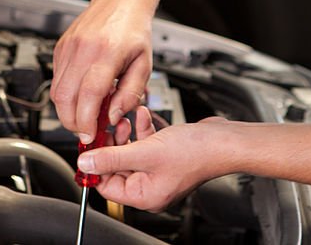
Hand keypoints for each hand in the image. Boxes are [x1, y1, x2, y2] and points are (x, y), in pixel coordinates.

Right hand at [51, 0, 154, 142]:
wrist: (121, 0)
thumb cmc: (134, 30)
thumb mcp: (145, 63)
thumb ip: (130, 93)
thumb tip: (113, 117)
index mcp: (108, 52)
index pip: (90, 94)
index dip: (87, 121)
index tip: (90, 135)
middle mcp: (84, 49)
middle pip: (65, 98)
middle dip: (73, 122)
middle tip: (87, 130)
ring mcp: (68, 47)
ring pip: (56, 92)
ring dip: (68, 111)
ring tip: (87, 113)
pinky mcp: (60, 48)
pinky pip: (56, 80)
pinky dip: (66, 95)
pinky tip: (82, 94)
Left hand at [80, 112, 231, 211]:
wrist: (224, 140)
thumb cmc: (196, 152)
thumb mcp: (146, 152)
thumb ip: (113, 157)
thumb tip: (87, 163)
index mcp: (144, 195)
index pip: (107, 185)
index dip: (97, 165)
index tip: (90, 146)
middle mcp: (151, 186)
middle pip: (119, 166)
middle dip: (114, 144)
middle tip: (109, 127)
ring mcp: (160, 171)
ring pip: (132, 152)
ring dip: (128, 133)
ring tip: (127, 118)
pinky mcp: (168, 156)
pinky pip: (147, 144)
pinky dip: (143, 129)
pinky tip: (143, 115)